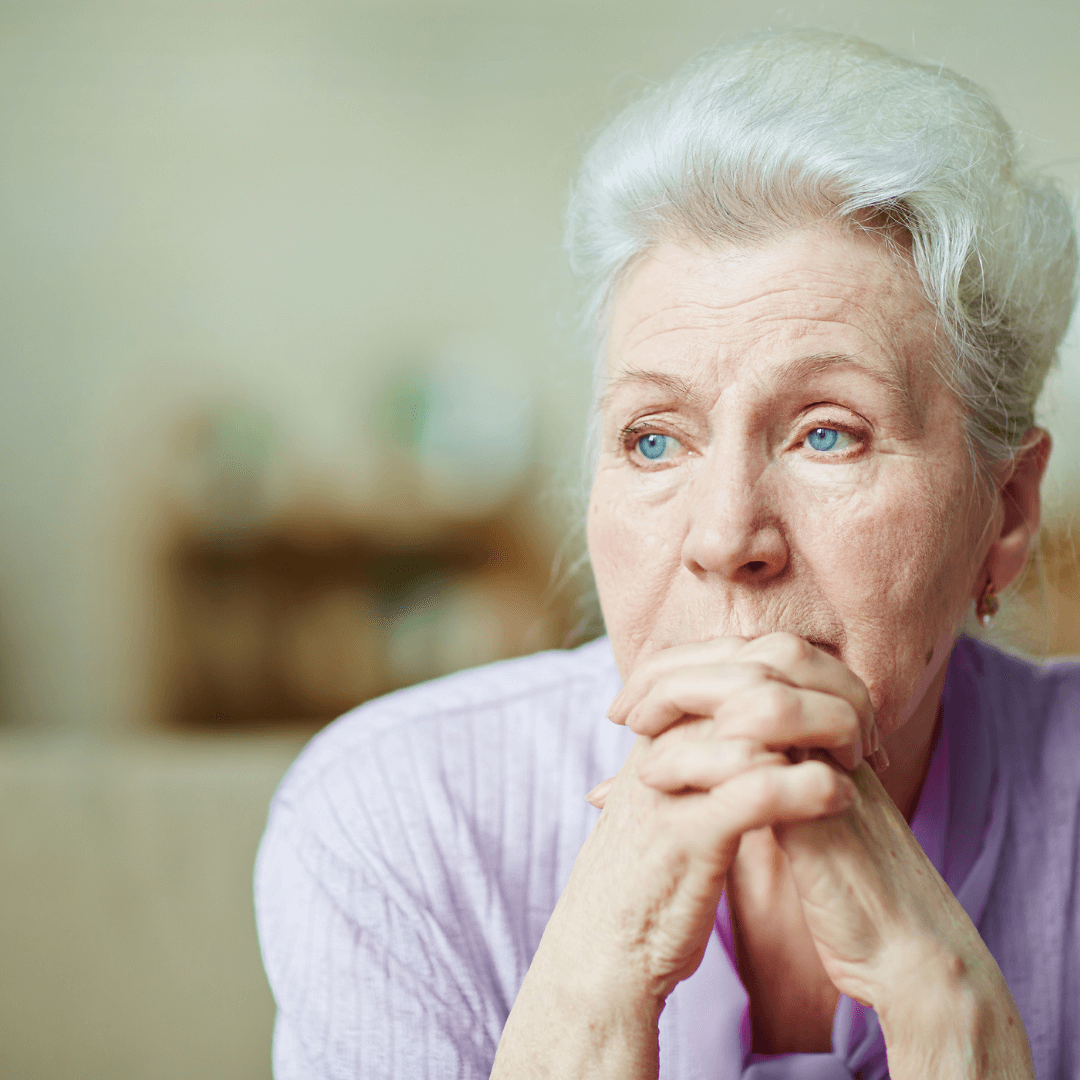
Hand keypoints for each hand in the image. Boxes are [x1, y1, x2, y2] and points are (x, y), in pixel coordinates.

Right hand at [492, 633, 868, 1078]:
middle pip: (753, 672)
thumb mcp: (670, 793)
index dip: (802, 669)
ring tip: (859, 764)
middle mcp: (662, 738)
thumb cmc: (651, 872)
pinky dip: (808, 787)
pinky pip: (756, 788)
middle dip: (823, 693)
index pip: (735, 654)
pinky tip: (840, 800)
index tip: (845, 707)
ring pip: (758, 716)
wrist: (600, 949)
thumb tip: (755, 713)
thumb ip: (701, 746)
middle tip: (863, 737)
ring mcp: (671, 781)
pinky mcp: (686, 834)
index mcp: (661, 723)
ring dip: (826, 731)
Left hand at [610, 634, 1032, 1077]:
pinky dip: (699, 758)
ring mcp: (833, 765)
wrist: (904, 951)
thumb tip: (652, 759)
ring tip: (636, 732)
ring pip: (761, 694)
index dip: (690, 661)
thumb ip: (739, 773)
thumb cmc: (836, 886)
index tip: (633, 694)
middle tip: (625, 705)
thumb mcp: (784, 814)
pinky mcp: (825, 813)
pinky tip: (652, 775)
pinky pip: (760, 761)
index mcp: (828, 725)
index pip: (756, 654)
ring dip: (686, 701)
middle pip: (761, 654)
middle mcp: (836, 733)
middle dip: (680, 668)